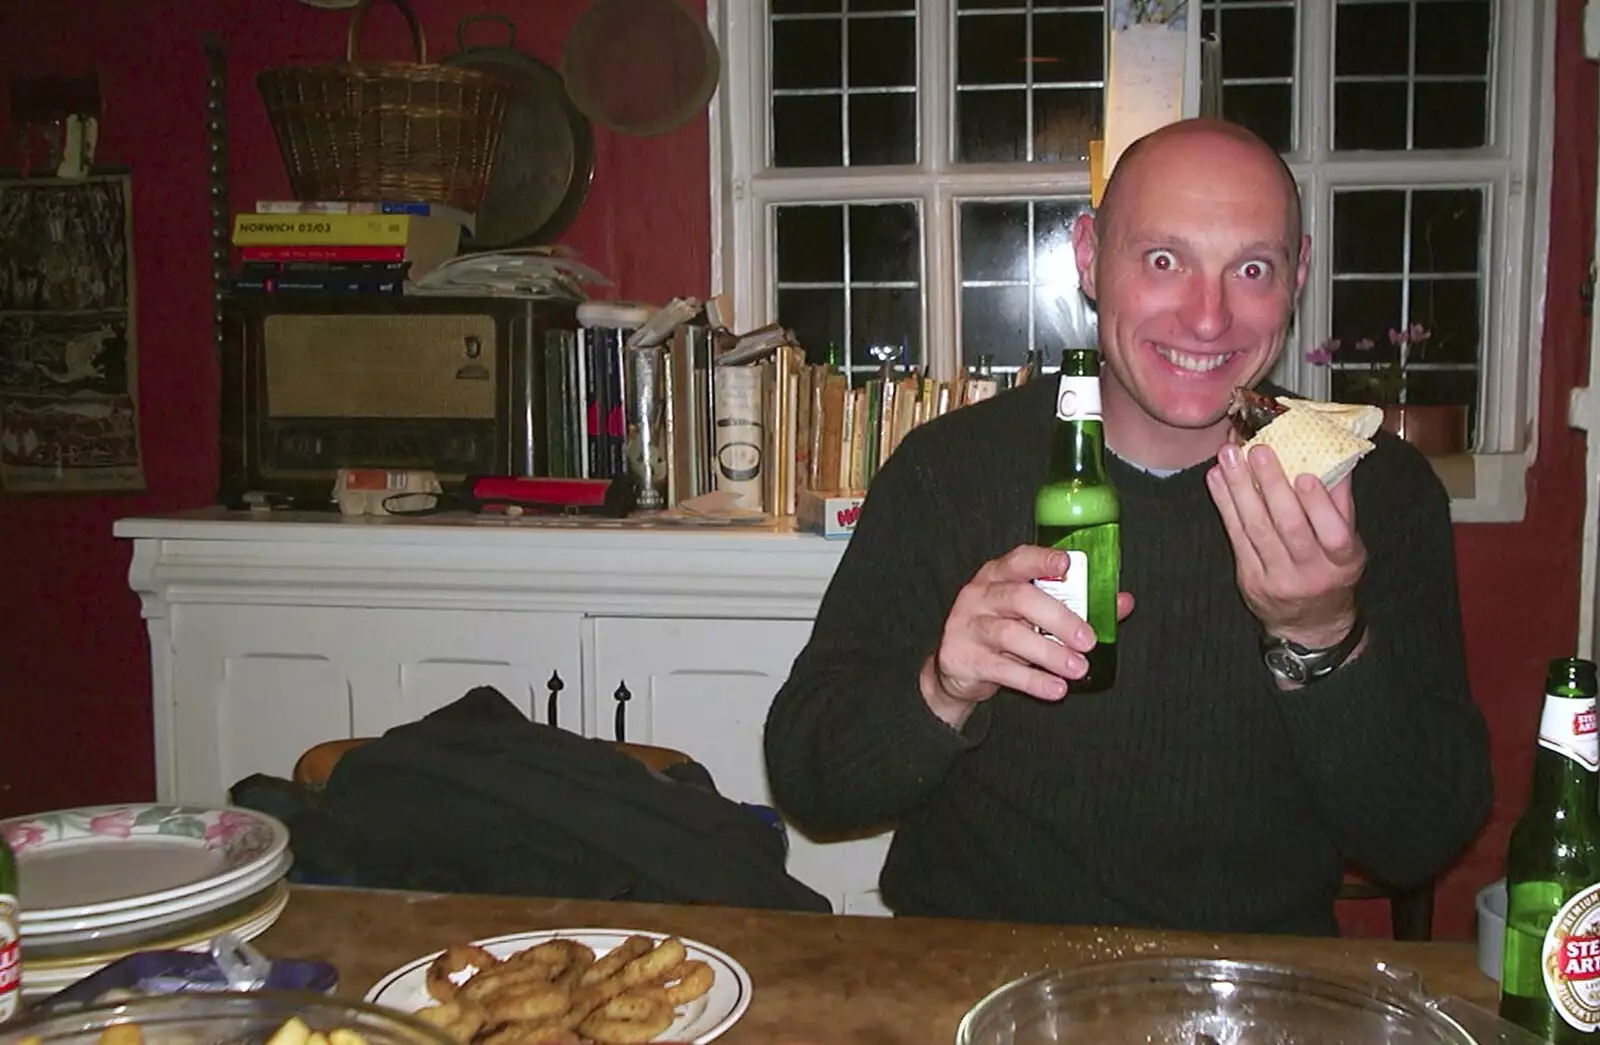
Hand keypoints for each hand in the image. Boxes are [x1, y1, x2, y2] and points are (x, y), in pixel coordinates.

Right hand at [920, 544, 1135, 727]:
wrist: (957, 668)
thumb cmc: (1003, 631)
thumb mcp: (1034, 614)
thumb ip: (1077, 606)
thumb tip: (1121, 602)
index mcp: (998, 575)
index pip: (1020, 559)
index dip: (1043, 560)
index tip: (1067, 565)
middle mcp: (979, 594)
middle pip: (1019, 598)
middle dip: (1058, 618)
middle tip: (1088, 640)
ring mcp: (967, 625)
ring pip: (1009, 634)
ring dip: (1049, 653)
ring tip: (1078, 669)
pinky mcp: (962, 657)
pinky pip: (1000, 668)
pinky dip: (1032, 680)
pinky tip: (1054, 688)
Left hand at [1206, 443, 1365, 648]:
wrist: (1310, 623)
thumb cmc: (1331, 572)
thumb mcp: (1347, 545)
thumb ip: (1340, 504)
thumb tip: (1333, 456)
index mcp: (1343, 562)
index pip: (1333, 534)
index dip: (1318, 505)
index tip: (1304, 474)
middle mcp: (1311, 573)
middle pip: (1289, 527)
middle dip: (1271, 486)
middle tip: (1258, 450)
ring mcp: (1277, 578)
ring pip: (1256, 529)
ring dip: (1239, 489)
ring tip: (1230, 456)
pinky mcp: (1250, 578)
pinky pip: (1236, 537)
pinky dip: (1224, 505)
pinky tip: (1217, 479)